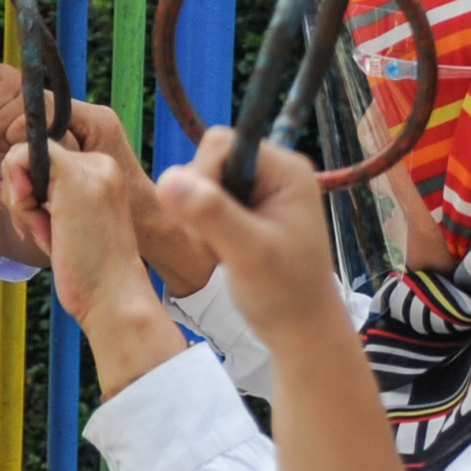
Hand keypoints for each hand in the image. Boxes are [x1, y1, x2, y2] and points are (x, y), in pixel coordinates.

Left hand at [0, 94, 221, 290]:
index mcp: (101, 173)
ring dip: (20, 204)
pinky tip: (38, 224)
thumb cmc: (88, 273)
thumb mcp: (67, 224)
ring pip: (19, 158)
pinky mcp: (74, 176)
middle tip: (47, 233)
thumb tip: (1, 180)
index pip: (43, 160)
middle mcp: (100, 163)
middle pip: (28, 157)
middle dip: (20, 198)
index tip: (48, 228)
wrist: (114, 298)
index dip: (28, 193)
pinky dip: (17, 197)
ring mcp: (90, 167)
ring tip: (50, 235)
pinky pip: (20, 159)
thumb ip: (46, 196)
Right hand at [158, 129, 348, 343]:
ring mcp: (259, 188)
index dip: (203, 177)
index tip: (207, 220)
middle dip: (200, 200)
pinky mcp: (245, 206)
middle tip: (218, 244)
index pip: (221, 143)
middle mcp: (274, 170)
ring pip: (201, 181)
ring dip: (199, 217)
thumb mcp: (250, 255)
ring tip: (224, 251)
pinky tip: (221, 251)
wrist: (301, 327)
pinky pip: (203, 200)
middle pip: (208, 158)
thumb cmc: (286, 293)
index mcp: (286, 169)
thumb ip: (213, 215)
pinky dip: (202, 227)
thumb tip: (170, 179)